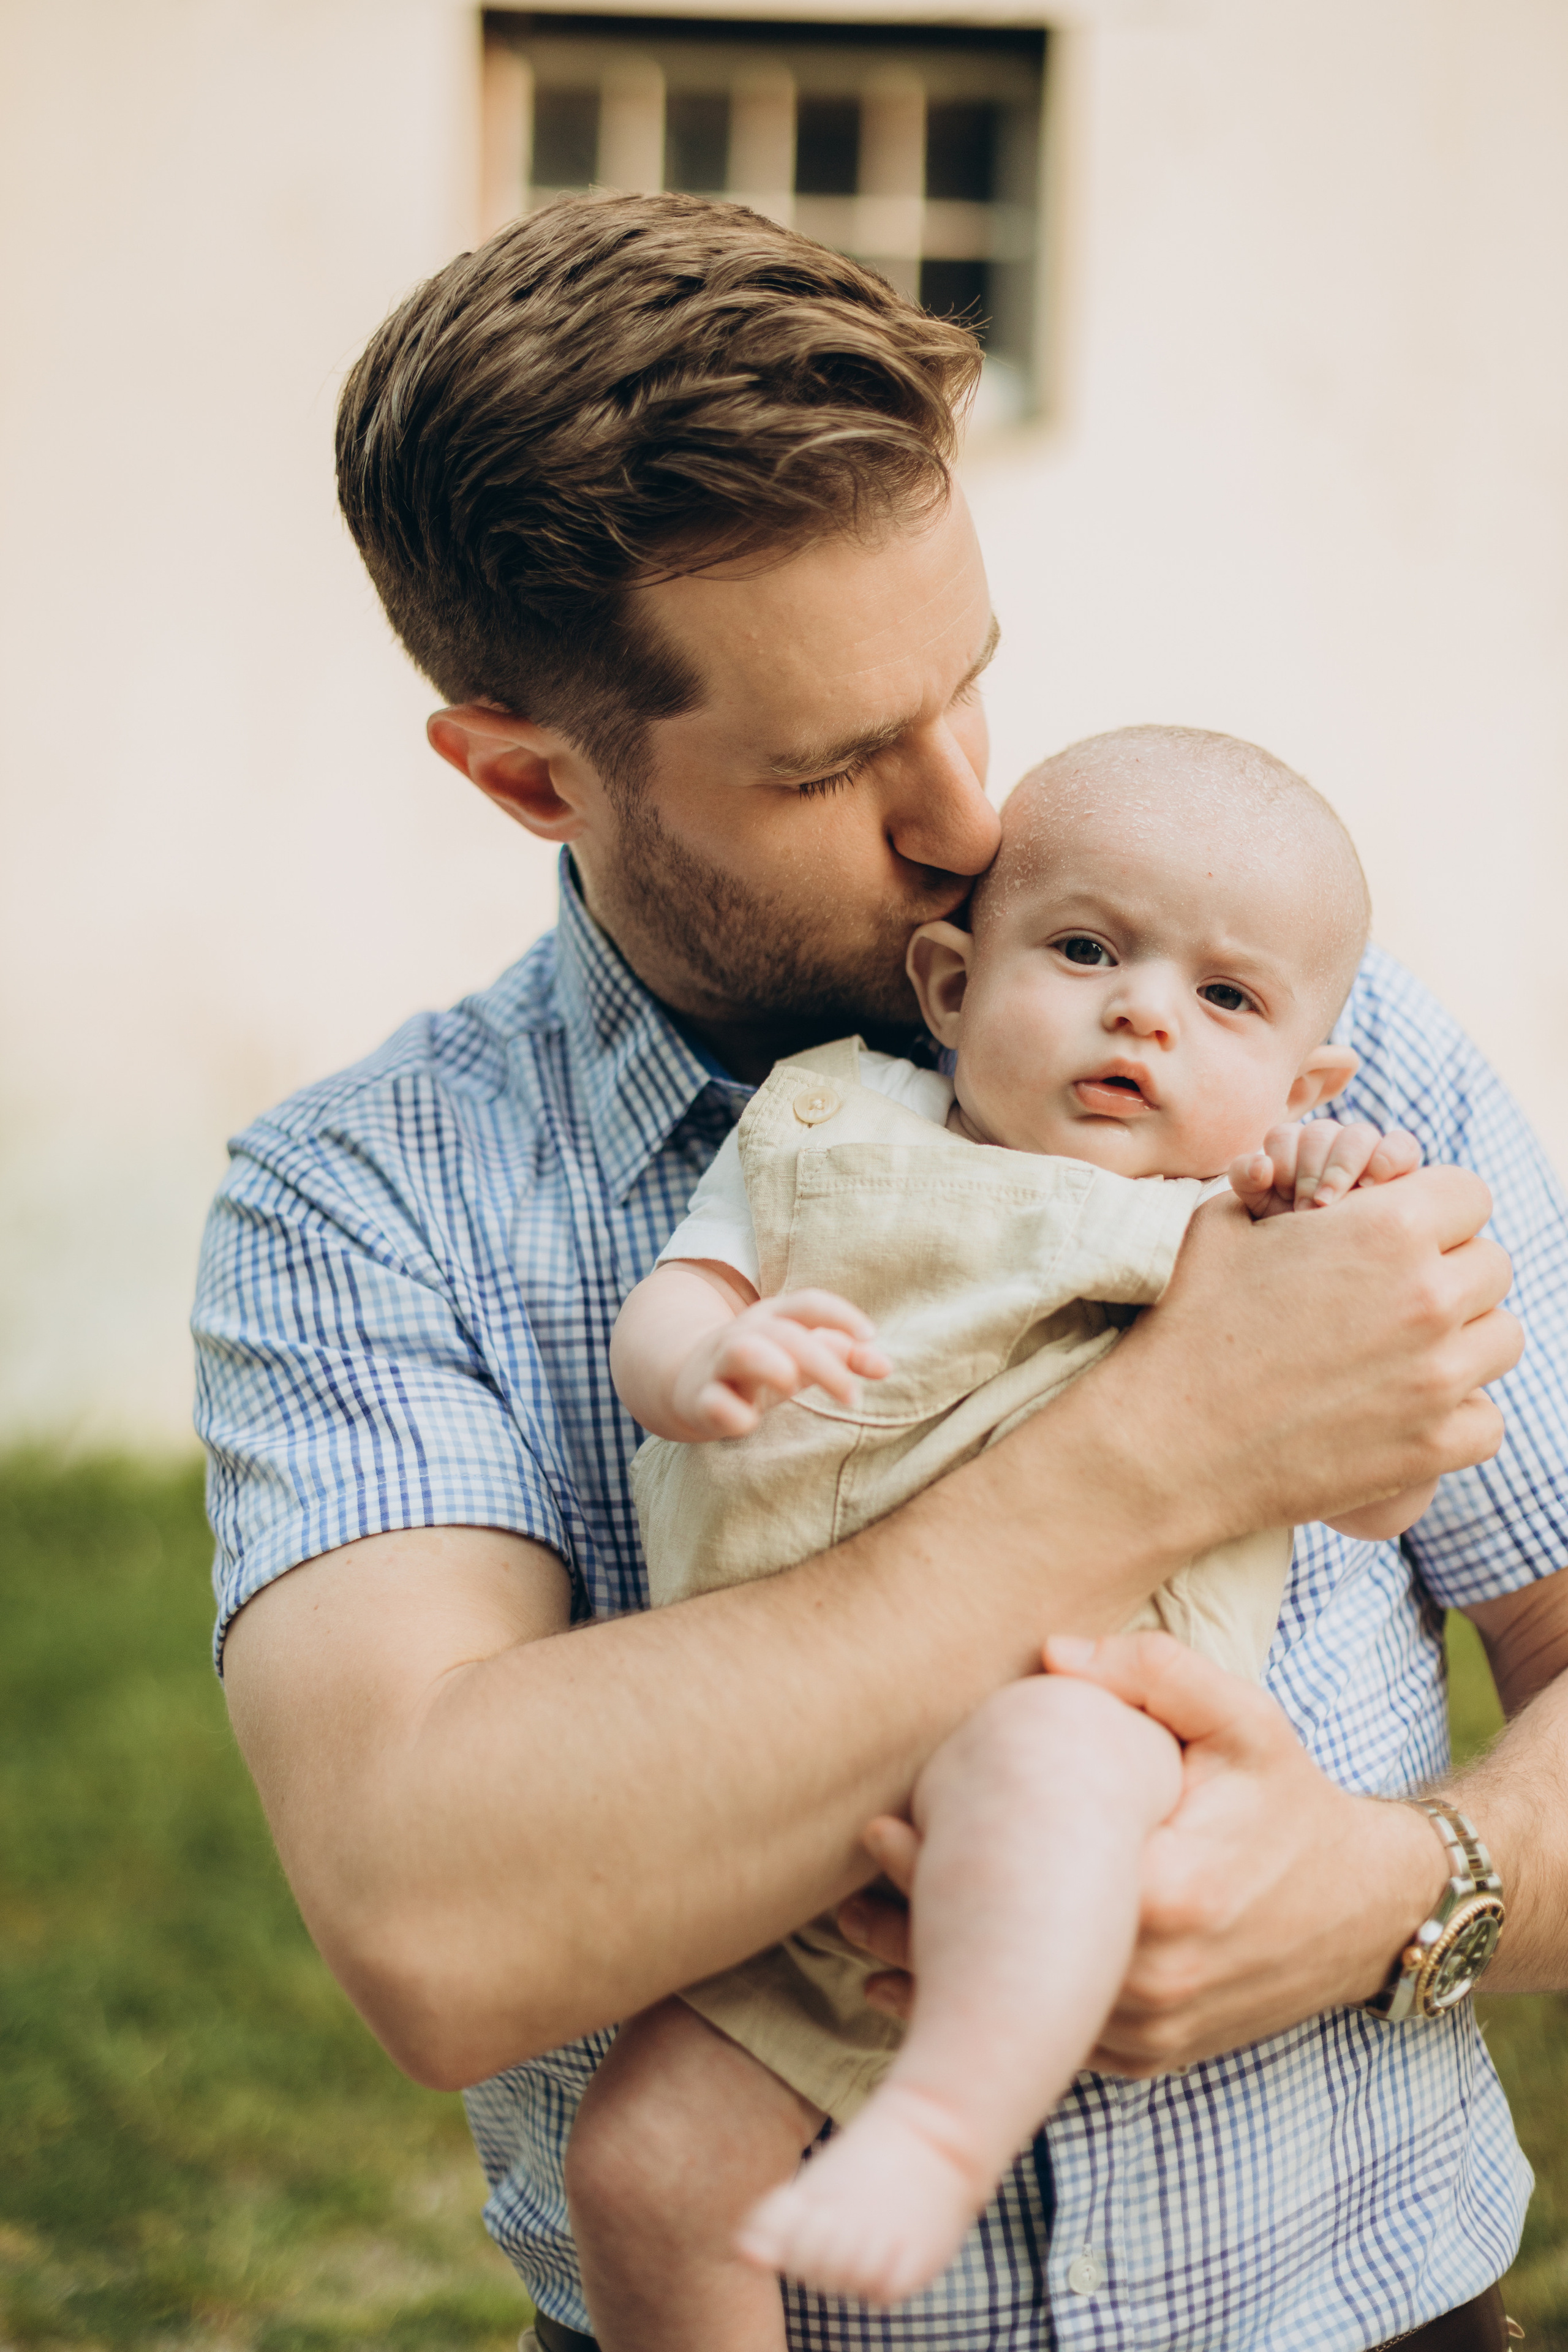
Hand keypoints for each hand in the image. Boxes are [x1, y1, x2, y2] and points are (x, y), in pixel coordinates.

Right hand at [670, 1289, 889, 1437]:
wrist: (686, 1384)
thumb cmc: (761, 1370)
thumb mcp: (801, 1358)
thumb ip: (844, 1357)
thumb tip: (886, 1366)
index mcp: (773, 1319)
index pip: (807, 1303)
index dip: (840, 1315)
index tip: (870, 1336)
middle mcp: (745, 1334)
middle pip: (786, 1334)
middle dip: (823, 1363)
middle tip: (852, 1397)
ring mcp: (719, 1365)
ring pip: (742, 1351)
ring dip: (773, 1365)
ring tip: (792, 1385)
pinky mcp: (699, 1399)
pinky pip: (714, 1402)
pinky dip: (733, 1413)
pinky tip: (749, 1424)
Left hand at [838, 1633, 1453, 2056]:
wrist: (1365, 1906)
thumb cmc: (1289, 1800)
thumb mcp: (1242, 1718)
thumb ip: (1152, 1671)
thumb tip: (1051, 1652)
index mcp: (1176, 1892)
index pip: (1039, 1888)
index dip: (951, 1867)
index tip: (884, 1829)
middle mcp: (1163, 1979)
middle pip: (1018, 1965)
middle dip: (924, 1929)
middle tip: (849, 1887)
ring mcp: (1159, 2030)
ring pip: (1030, 2020)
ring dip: (945, 1984)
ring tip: (862, 1936)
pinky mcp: (1156, 2056)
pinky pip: (1058, 2051)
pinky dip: (996, 2027)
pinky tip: (923, 1993)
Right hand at [1102, 1168, 1517, 1540]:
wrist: (1165, 1439)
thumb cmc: (1187, 1321)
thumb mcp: (1225, 1223)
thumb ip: (1288, 1187)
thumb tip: (1307, 1179)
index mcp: (1386, 1227)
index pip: (1469, 1194)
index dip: (1432, 1209)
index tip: (1402, 1236)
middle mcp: (1428, 1297)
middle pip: (1492, 1265)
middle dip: (1449, 1272)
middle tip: (1394, 1298)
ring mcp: (1438, 1377)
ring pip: (1501, 1339)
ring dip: (1463, 1341)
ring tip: (1406, 1353)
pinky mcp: (1432, 1446)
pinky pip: (1487, 1420)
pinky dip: (1456, 1416)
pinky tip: (1405, 1411)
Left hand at [1229, 1121, 1421, 1218]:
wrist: (1332, 1261)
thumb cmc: (1293, 1231)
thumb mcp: (1261, 1211)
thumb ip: (1248, 1181)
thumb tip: (1261, 1165)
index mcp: (1292, 1147)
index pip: (1283, 1136)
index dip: (1282, 1164)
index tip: (1284, 1196)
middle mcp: (1328, 1140)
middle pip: (1319, 1133)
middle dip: (1310, 1173)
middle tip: (1307, 1208)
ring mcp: (1366, 1147)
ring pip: (1358, 1134)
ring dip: (1343, 1167)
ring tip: (1333, 1201)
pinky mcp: (1401, 1161)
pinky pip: (1402, 1143)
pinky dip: (1388, 1158)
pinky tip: (1372, 1184)